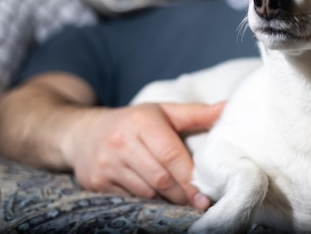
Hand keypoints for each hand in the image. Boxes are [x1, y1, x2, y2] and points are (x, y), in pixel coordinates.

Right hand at [62, 101, 223, 209]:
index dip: (189, 177)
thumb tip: (229, 108)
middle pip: (159, 178)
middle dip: (181, 194)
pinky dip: (146, 202)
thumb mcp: (163, 111)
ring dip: (165, 200)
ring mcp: (106, 164)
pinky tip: (157, 199)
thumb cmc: (133, 121)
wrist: (82, 132)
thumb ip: (197, 113)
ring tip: (180, 200)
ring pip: (145, 192)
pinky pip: (128, 199)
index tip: (204, 194)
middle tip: (197, 202)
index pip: (170, 154)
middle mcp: (120, 142)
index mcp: (141, 121)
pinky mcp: (96, 183)